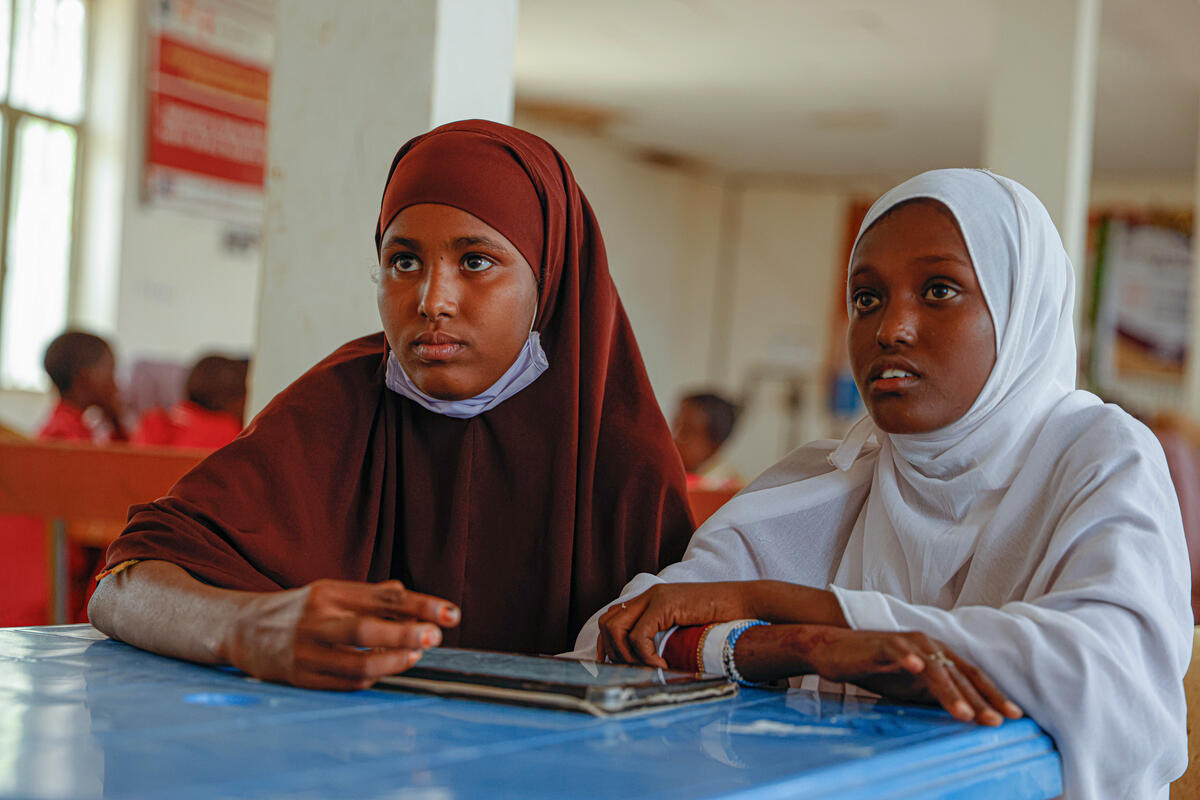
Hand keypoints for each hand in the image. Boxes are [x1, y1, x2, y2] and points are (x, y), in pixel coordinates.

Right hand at [224, 579, 459, 690]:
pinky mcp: (300, 677)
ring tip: (415, 656)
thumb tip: (405, 593)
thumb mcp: (329, 591)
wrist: (241, 628)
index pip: (384, 598)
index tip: (451, 613)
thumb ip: (369, 594)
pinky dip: (372, 679)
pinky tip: (387, 671)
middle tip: (436, 636)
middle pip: (370, 628)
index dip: (422, 605)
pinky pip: (345, 682)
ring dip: (394, 662)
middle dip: (408, 634)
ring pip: (359, 662)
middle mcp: (318, 619)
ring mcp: (307, 650)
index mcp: (330, 592)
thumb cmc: (297, 609)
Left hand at [597, 582, 760, 666]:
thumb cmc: (722, 621)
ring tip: (648, 669)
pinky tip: (662, 666)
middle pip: (607, 622)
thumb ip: (666, 637)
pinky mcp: (665, 604)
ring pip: (617, 629)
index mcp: (651, 600)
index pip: (612, 618)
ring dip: (626, 655)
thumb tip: (650, 663)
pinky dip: (645, 656)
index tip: (611, 665)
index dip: (605, 643)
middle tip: (629, 671)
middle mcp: (648, 595)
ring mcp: (655, 597)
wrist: (746, 604)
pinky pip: (639, 636)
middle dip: (610, 651)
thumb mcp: (685, 630)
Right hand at [779, 627, 1022, 725]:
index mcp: (939, 655)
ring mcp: (907, 642)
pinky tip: (918, 669)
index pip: (972, 677)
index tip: (1013, 717)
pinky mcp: (884, 643)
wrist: (836, 649)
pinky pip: (899, 650)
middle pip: (959, 674)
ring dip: (950, 691)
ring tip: (964, 714)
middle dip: (979, 700)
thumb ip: (938, 694)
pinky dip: (909, 659)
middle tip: (996, 722)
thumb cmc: (877, 668)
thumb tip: (967, 713)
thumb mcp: (913, 687)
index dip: (992, 695)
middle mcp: (929, 645)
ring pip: (935, 667)